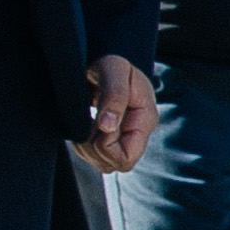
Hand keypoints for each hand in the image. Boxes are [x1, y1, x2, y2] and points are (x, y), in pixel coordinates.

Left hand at [79, 56, 154, 175]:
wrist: (107, 64)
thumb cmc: (111, 65)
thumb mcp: (114, 70)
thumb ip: (114, 95)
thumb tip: (107, 126)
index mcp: (145, 120)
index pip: (125, 157)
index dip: (105, 145)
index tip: (97, 122)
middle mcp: (137, 135)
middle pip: (114, 164)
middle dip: (94, 147)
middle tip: (89, 121)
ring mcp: (125, 140)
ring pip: (103, 164)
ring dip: (87, 147)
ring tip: (87, 121)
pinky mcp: (112, 141)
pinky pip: (96, 158)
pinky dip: (84, 145)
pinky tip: (85, 126)